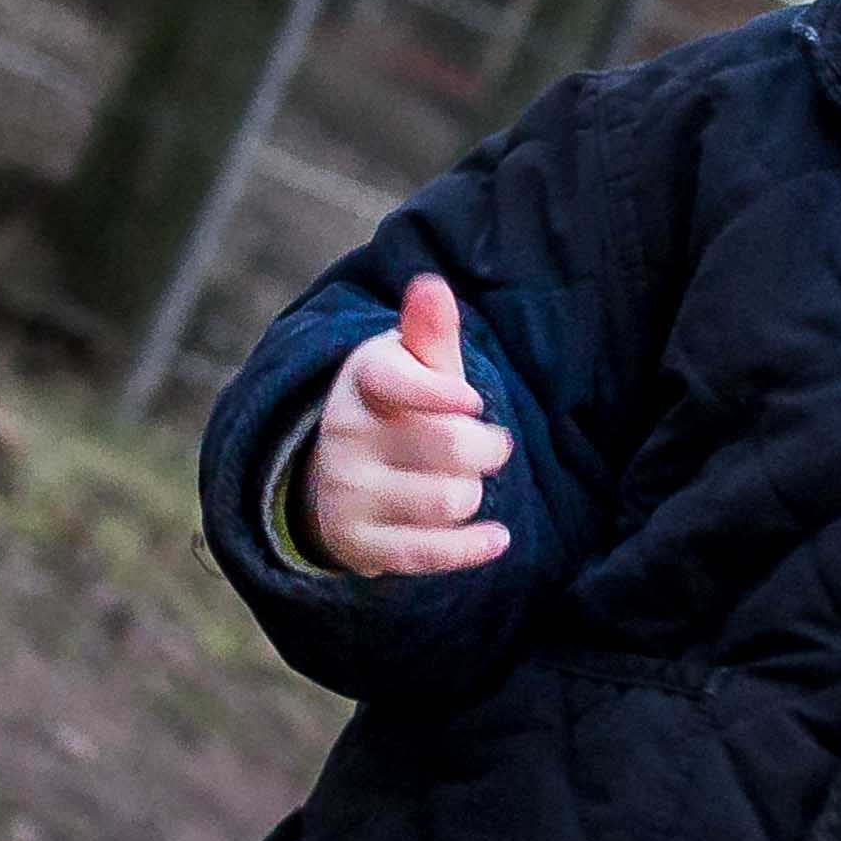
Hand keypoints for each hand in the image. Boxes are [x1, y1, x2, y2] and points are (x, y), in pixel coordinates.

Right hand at [298, 273, 516, 575]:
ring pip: (449, 501)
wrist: (342, 472)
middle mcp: (346, 436)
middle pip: (453, 447)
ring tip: (460, 483)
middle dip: (487, 449)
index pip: (398, 384)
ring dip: (473, 494)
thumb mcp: (412, 366)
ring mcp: (348, 492)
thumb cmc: (402, 407)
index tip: (470, 402)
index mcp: (363, 384)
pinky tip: (498, 538)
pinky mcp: (358, 543)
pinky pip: (427, 553)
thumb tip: (431, 286)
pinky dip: (470, 548)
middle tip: (486, 446)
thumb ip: (429, 332)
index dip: (439, 394)